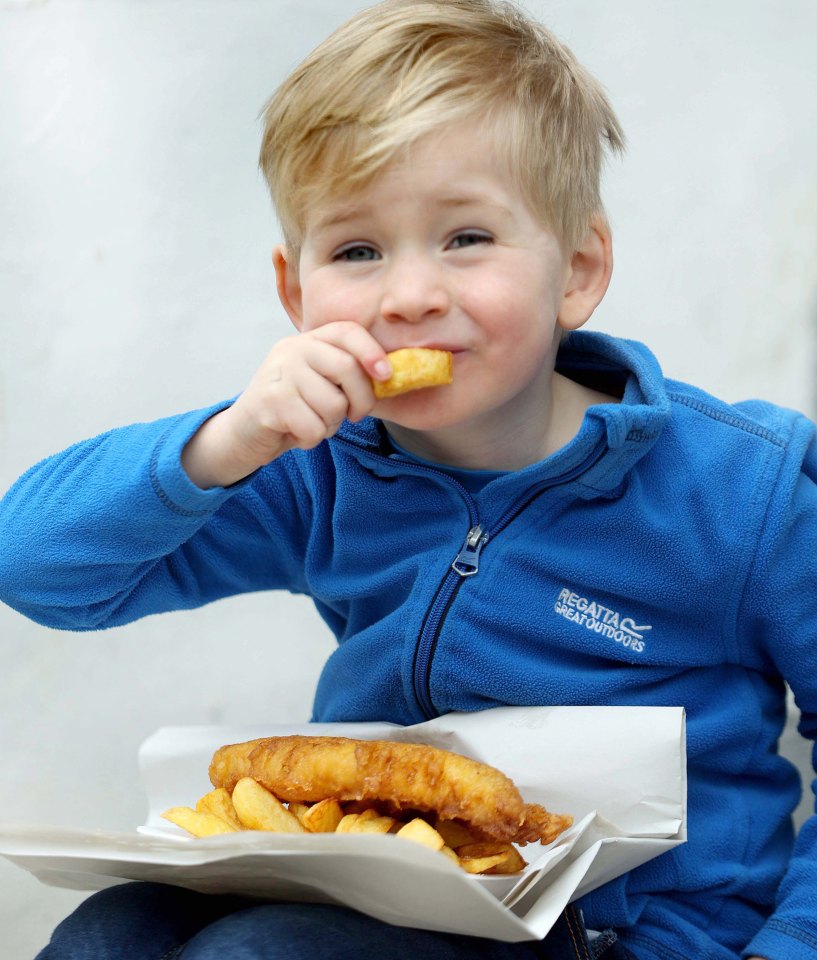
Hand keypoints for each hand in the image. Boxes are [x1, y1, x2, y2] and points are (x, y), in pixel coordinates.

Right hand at [182, 322, 389, 487]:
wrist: (243, 434)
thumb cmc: (292, 411)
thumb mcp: (319, 384)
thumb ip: (345, 375)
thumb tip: (389, 376)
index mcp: (308, 340)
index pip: (347, 331)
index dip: (372, 351)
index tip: (386, 376)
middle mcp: (291, 349)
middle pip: (346, 368)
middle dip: (361, 401)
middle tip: (353, 416)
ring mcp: (278, 373)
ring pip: (333, 404)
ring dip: (330, 426)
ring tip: (312, 423)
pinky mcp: (269, 401)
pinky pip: (314, 427)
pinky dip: (311, 439)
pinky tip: (296, 433)